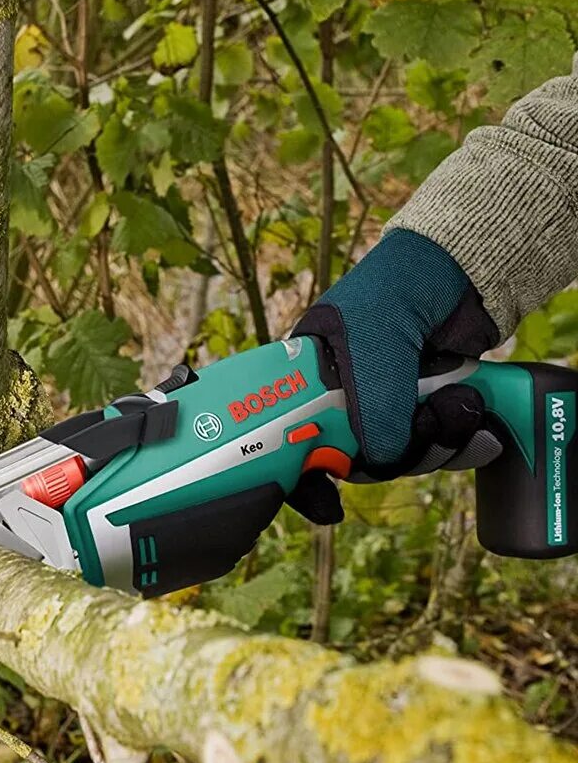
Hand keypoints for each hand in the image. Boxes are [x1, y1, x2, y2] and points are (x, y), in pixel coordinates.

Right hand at [287, 228, 499, 523]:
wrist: (460, 270)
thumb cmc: (392, 296)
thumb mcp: (371, 357)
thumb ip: (371, 416)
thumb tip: (383, 463)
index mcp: (305, 379)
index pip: (287, 441)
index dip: (301, 473)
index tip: (321, 493)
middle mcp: (340, 397)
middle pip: (350, 460)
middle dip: (388, 459)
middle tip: (411, 440)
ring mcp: (385, 404)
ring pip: (396, 458)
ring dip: (433, 446)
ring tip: (455, 409)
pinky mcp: (424, 408)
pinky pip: (434, 448)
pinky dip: (457, 442)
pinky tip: (475, 426)